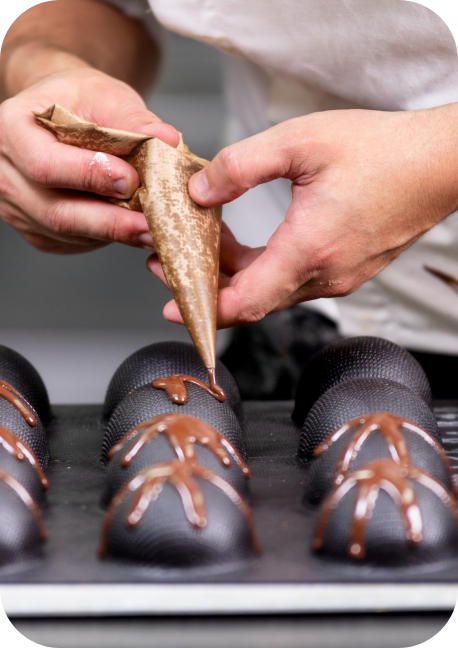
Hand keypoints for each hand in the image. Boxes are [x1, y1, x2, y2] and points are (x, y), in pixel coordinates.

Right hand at [0, 66, 178, 253]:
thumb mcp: (106, 95)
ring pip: (68, 233)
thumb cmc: (78, 100)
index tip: (131, 180)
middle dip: (110, 222)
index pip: (45, 165)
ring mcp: (17, 209)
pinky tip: (130, 227)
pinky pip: (74, 242)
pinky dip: (106, 238)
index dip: (90, 176)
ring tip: (153, 230)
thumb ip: (134, 120)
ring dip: (114, 234)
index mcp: (11, 130)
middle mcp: (5, 174)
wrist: (61, 113)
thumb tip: (167, 140)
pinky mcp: (38, 232)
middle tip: (152, 226)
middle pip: (56, 212)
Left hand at [148, 106, 457, 326]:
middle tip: (174, 265)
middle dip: (210, 287)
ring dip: (238, 277)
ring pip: (274, 291)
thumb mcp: (300, 142)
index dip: (205, 309)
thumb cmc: (381, 151)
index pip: (247, 302)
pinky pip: (295, 281)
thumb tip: (200, 192)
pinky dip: (265, 270)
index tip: (173, 308)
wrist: (439, 163)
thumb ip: (242, 166)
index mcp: (311, 249)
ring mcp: (340, 277)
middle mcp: (327, 275)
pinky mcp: (348, 270)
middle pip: (255, 301)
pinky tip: (250, 245)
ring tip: (209, 246)